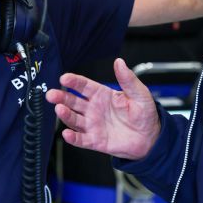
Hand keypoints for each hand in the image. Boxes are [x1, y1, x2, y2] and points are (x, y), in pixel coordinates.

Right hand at [46, 58, 160, 159]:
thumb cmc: (144, 113)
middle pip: (73, 101)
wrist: (150, 137)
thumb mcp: (139, 93)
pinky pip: (81, 140)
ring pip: (74, 119)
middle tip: (52, 94)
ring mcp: (93, 125)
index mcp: (102, 94)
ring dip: (65, 114)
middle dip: (62, 97)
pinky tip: (66, 134)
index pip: (84, 86)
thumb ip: (127, 79)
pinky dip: (73, 138)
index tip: (65, 78)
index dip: (74, 81)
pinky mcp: (95, 141)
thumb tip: (119, 62)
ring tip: (59, 109)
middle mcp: (94, 109)